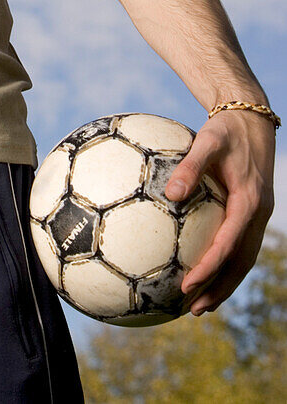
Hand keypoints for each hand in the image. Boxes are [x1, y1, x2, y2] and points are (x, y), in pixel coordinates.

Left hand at [164, 109, 275, 315]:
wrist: (251, 119)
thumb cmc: (226, 128)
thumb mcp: (208, 141)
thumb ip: (190, 166)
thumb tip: (170, 192)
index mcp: (249, 201)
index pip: (229, 244)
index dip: (210, 268)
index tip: (188, 285)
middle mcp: (257, 213)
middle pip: (241, 262)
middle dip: (220, 288)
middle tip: (195, 309)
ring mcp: (258, 215)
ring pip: (243, 257)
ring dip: (224, 282)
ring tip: (200, 303)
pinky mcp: (252, 212)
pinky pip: (239, 243)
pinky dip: (224, 262)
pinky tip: (203, 270)